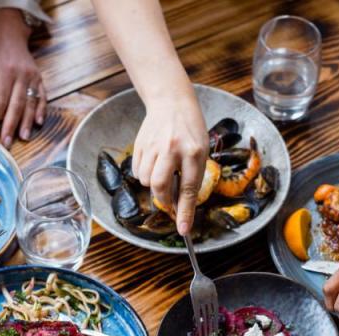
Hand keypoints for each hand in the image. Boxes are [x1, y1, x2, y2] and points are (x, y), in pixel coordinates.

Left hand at [0, 8, 44, 146]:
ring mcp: (32, 77)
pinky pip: (42, 96)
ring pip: (31, 103)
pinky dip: (41, 110)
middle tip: (7, 142)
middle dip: (11, 125)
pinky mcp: (39, 78)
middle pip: (17, 105)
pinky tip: (38, 122)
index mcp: (4, 71)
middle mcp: (21, 75)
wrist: (9, 31)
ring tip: (24, 137)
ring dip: (27, 122)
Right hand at [131, 93, 207, 234]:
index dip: (186, 212)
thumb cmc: (191, 130)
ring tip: (163, 171)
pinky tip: (153, 162)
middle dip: (163, 200)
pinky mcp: (140, 144)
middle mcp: (173, 148)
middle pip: (160, 185)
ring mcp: (154, 145)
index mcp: (194, 151)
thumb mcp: (201, 150)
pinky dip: (144, 174)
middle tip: (168, 200)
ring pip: (146, 180)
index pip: (189, 188)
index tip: (184, 230)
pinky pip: (137, 171)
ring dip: (153, 184)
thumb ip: (192, 175)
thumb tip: (180, 205)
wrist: (172, 102)